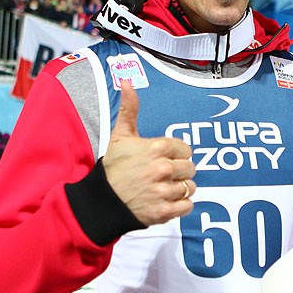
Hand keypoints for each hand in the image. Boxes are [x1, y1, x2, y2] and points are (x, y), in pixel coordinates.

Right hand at [103, 80, 196, 225]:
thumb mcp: (120, 135)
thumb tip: (127, 82)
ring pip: (190, 187)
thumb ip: (130, 109)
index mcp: (157, 147)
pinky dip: (180, 205)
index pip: (185, 149)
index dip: (176, 155)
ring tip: (162, 188)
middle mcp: (163, 168)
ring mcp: (164, 190)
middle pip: (190, 168)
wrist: (101, 201)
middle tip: (162, 175)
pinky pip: (187, 206)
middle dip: (179, 172)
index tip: (163, 159)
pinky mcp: (164, 211)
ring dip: (180, 189)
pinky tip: (165, 201)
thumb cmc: (113, 167)